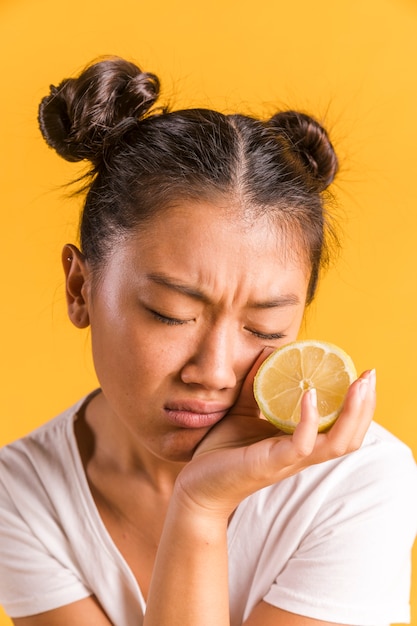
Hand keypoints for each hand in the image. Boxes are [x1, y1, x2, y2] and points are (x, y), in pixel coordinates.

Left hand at [174, 350, 375, 518]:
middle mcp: (301, 454)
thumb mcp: (242, 411)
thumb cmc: (222, 452)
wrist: (197, 486)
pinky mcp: (271, 463)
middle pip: (350, 436)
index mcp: (299, 443)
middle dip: (366, 406)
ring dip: (352, 413)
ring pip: (336, 443)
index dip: (358, 404)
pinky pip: (301, 444)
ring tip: (357, 384)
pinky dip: (310, 420)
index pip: (341, 427)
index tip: (364, 374)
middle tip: (370, 375)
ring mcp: (289, 461)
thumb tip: (267, 351)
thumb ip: (255, 385)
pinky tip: (310, 395)